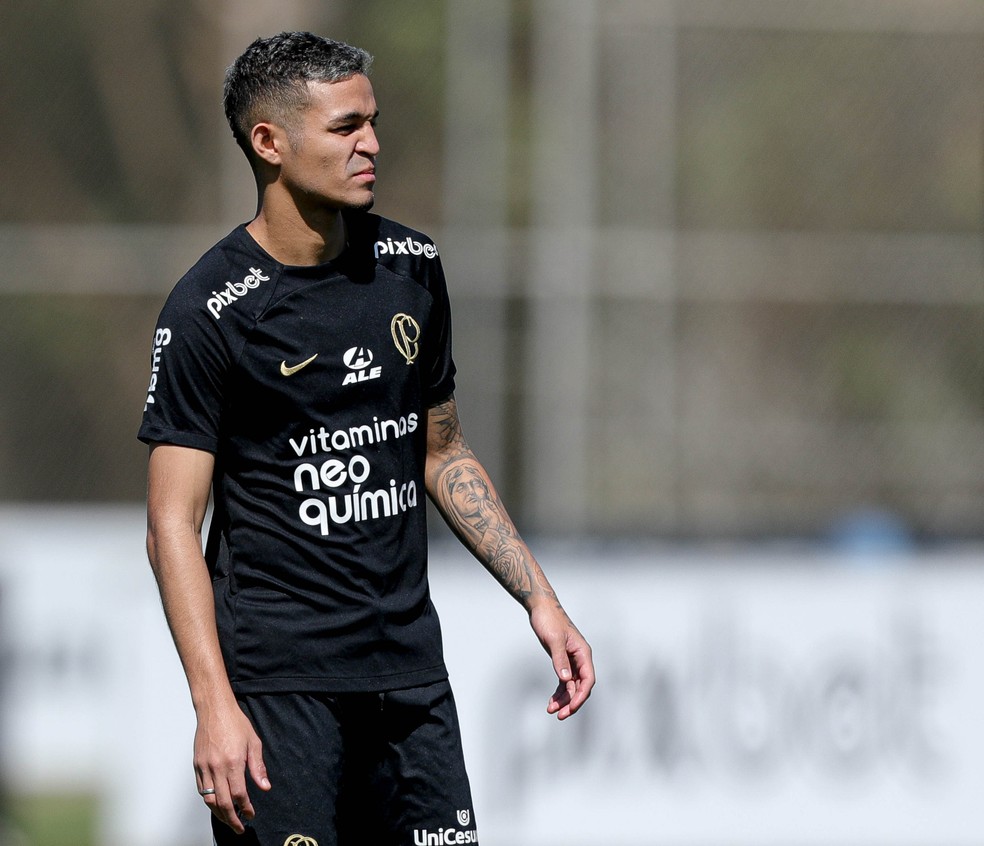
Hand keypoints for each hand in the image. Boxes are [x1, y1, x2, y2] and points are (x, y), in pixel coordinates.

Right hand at [194, 700, 270, 832]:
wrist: (214, 709)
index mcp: (233, 762)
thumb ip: (258, 767)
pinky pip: (200, 790)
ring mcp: (204, 767)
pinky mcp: (196, 766)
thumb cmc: (234, 723)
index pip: (239, 794)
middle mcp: (217, 767)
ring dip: (219, 814)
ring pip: (209, 800)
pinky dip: (208, 801)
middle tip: (239, 827)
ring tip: (228, 819)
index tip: (251, 814)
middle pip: (223, 803)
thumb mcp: (254, 742)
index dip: (246, 808)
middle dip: (232, 819)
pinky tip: (216, 804)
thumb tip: (265, 786)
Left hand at [530, 604, 594, 719]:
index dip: (581, 695)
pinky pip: (564, 681)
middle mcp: (580, 658)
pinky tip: (551, 702)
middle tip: (560, 715)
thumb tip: (565, 680)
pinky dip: (559, 692)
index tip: (571, 707)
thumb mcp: (553, 640)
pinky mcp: (563, 661)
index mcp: (583, 653)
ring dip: (564, 699)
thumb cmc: (549, 620)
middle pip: (581, 686)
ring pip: (572, 686)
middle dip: (572, 702)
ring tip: (551, 711)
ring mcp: (572, 661)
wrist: (541, 608)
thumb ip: (560, 660)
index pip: (588, 679)